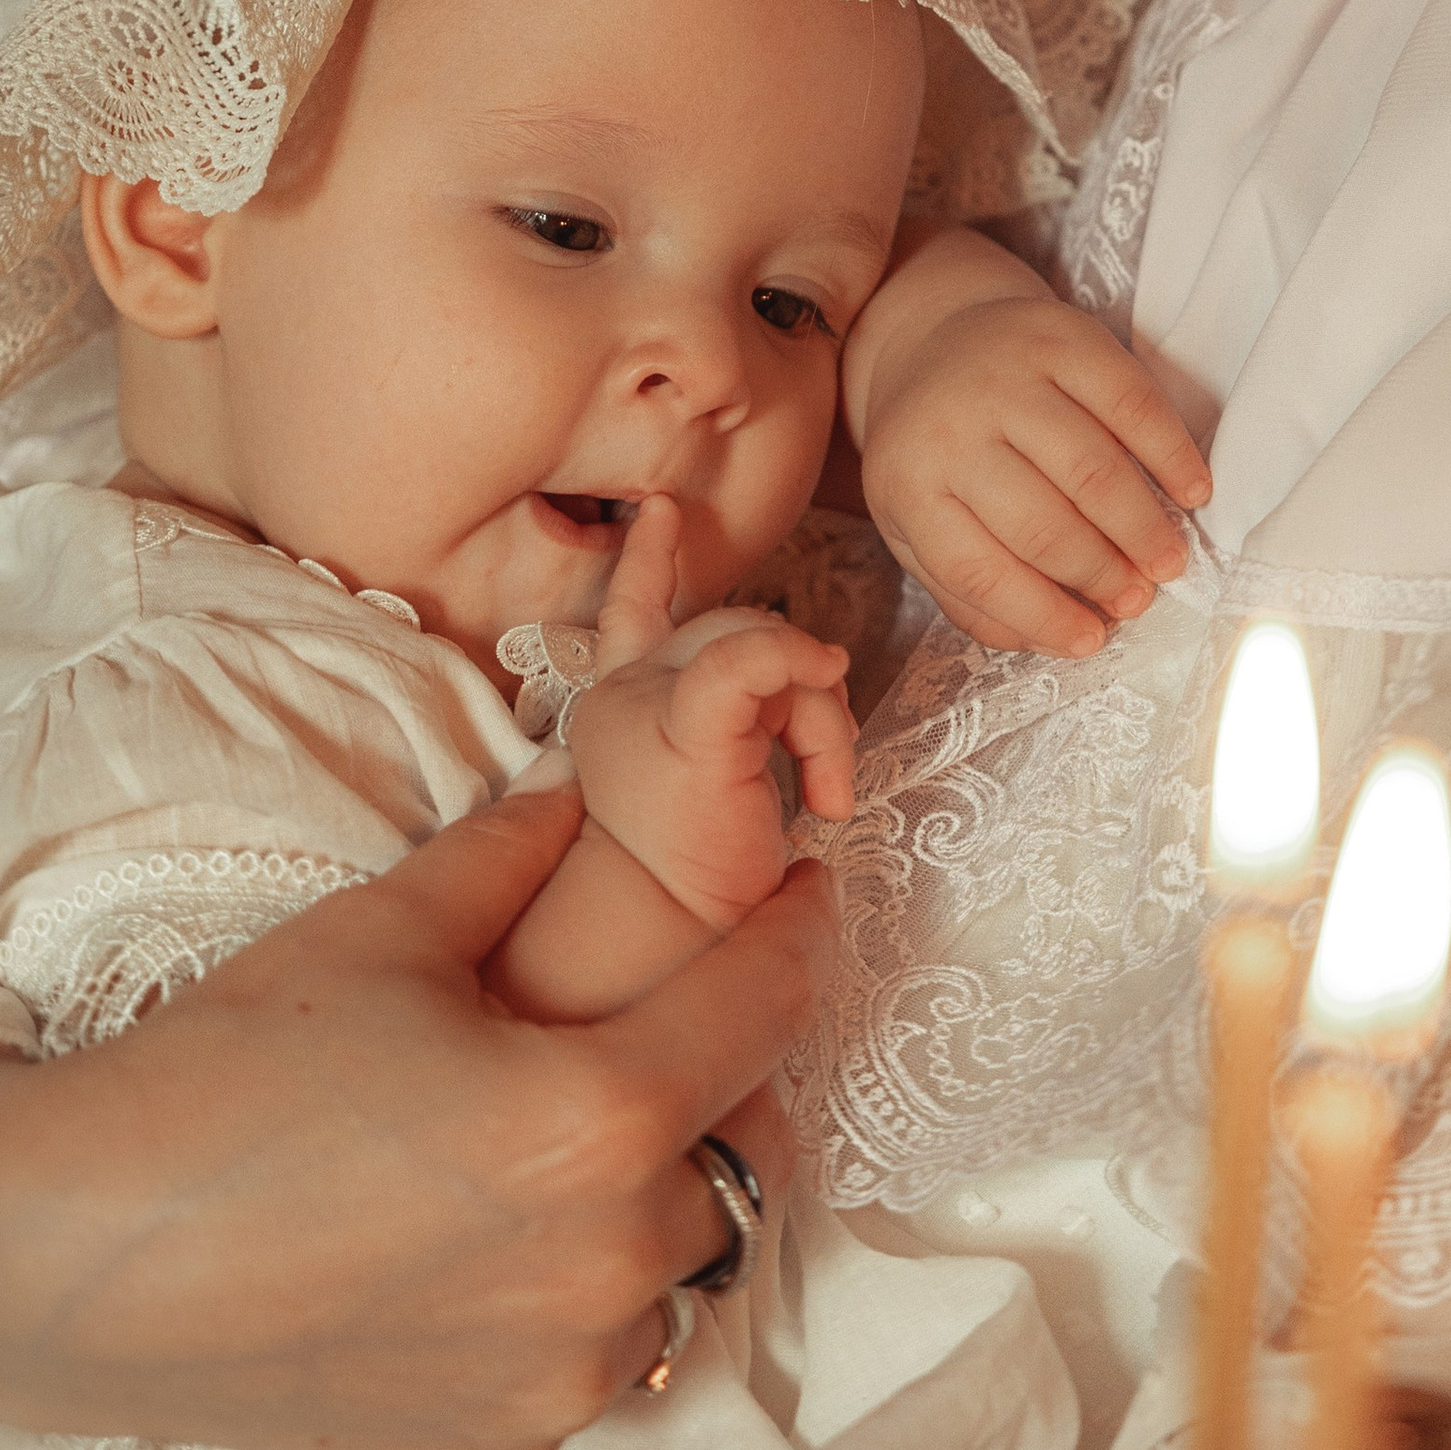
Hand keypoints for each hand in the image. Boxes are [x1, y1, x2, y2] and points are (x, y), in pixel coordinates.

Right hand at [0, 786, 836, 1449]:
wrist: (77, 1261)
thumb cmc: (225, 1076)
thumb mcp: (384, 929)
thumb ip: (518, 854)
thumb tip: (591, 791)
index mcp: (598, 1119)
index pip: (765, 1007)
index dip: (795, 934)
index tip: (806, 895)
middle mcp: (606, 1262)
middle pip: (738, 1145)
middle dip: (714, 1076)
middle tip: (657, 1020)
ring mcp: (559, 1372)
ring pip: (677, 1262)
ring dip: (653, 1198)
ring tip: (567, 1139)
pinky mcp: (503, 1443)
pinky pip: (595, 1353)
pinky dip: (576, 1294)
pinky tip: (498, 1241)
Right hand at [572, 500, 856, 931]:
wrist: (674, 939)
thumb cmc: (703, 869)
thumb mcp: (724, 768)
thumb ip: (747, 702)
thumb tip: (817, 662)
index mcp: (627, 703)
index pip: (633, 612)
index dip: (647, 560)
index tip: (659, 510)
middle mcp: (624, 694)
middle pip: (739, 625)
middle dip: (804, 688)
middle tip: (826, 777)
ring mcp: (647, 705)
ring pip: (762, 643)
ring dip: (818, 720)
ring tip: (822, 800)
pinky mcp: (686, 726)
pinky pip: (752, 661)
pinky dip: (796, 681)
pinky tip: (822, 775)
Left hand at [844, 236, 1210, 660]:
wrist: (934, 333)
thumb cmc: (932, 449)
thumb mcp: (916, 522)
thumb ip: (968, 591)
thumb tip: (1053, 642)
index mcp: (908, 484)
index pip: (979, 571)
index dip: (1043, 615)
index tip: (1092, 642)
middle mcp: (951, 426)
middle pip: (1043, 524)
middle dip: (1101, 574)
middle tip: (1139, 601)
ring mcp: (1008, 375)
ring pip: (1092, 468)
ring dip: (1140, 526)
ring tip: (1168, 562)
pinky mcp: (1062, 335)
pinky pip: (1131, 402)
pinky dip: (1170, 453)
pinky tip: (1192, 491)